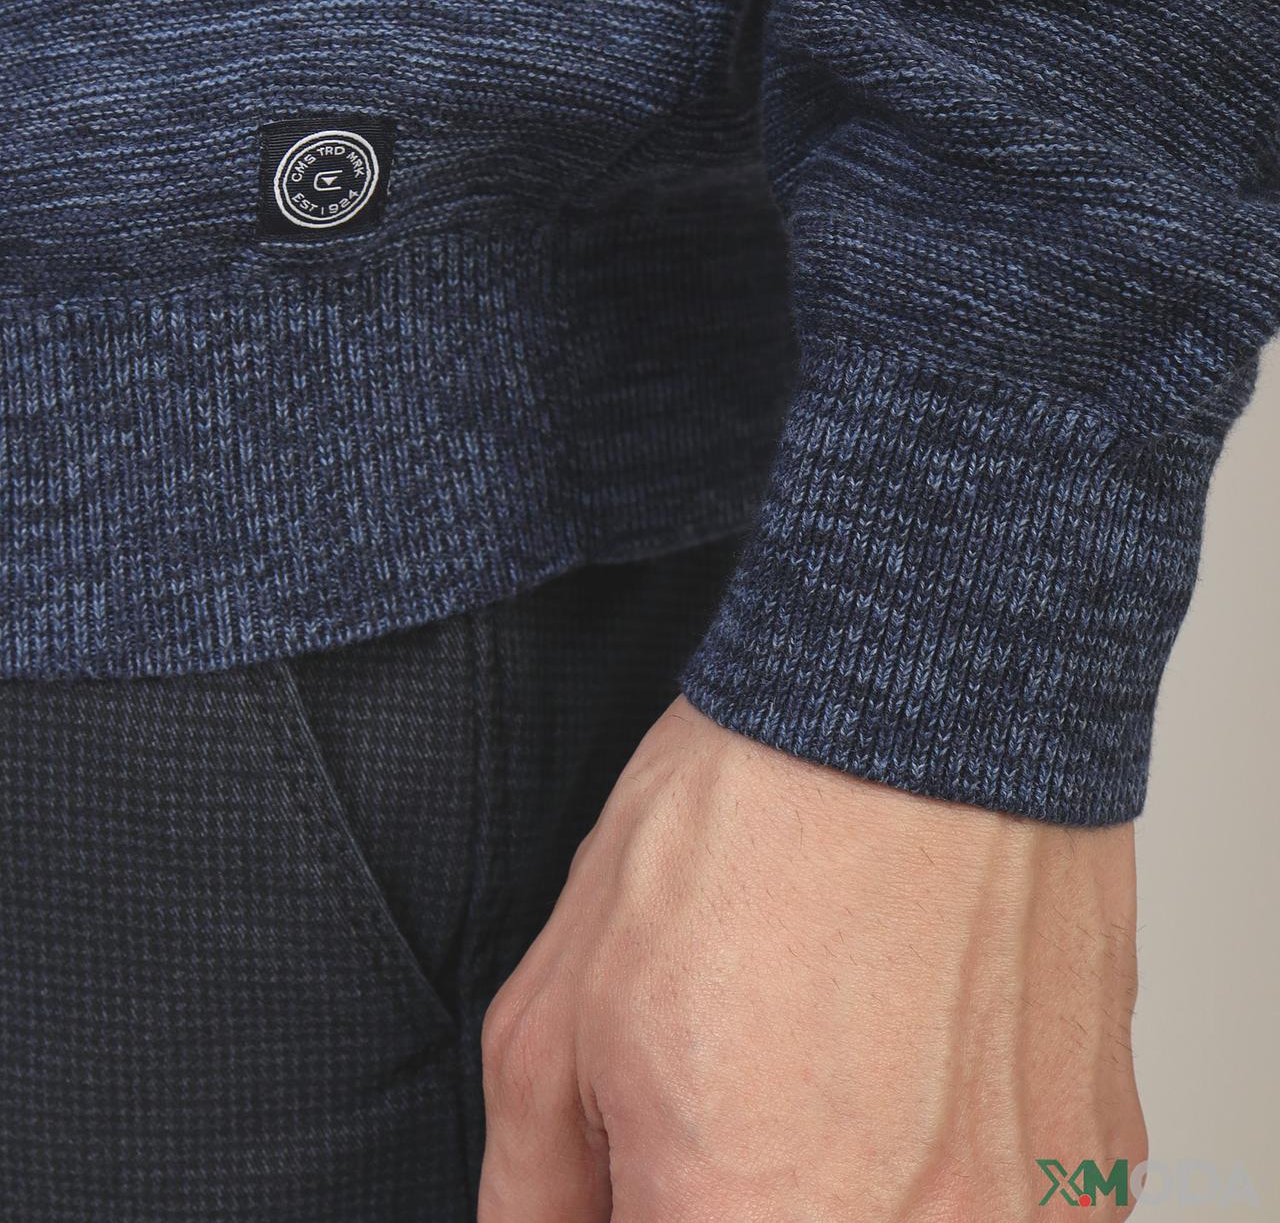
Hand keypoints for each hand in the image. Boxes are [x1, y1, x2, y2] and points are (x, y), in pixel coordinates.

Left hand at [477, 697, 1144, 1221]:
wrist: (922, 703)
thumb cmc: (749, 829)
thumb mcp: (559, 1010)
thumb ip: (533, 1187)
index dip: (649, 1205)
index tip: (650, 1167)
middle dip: (737, 1197)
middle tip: (734, 1104)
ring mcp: (1027, 1221)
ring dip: (851, 1184)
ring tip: (827, 1064)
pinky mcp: (1098, 1172)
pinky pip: (1003, 1216)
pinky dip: (950, 1169)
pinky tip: (917, 1056)